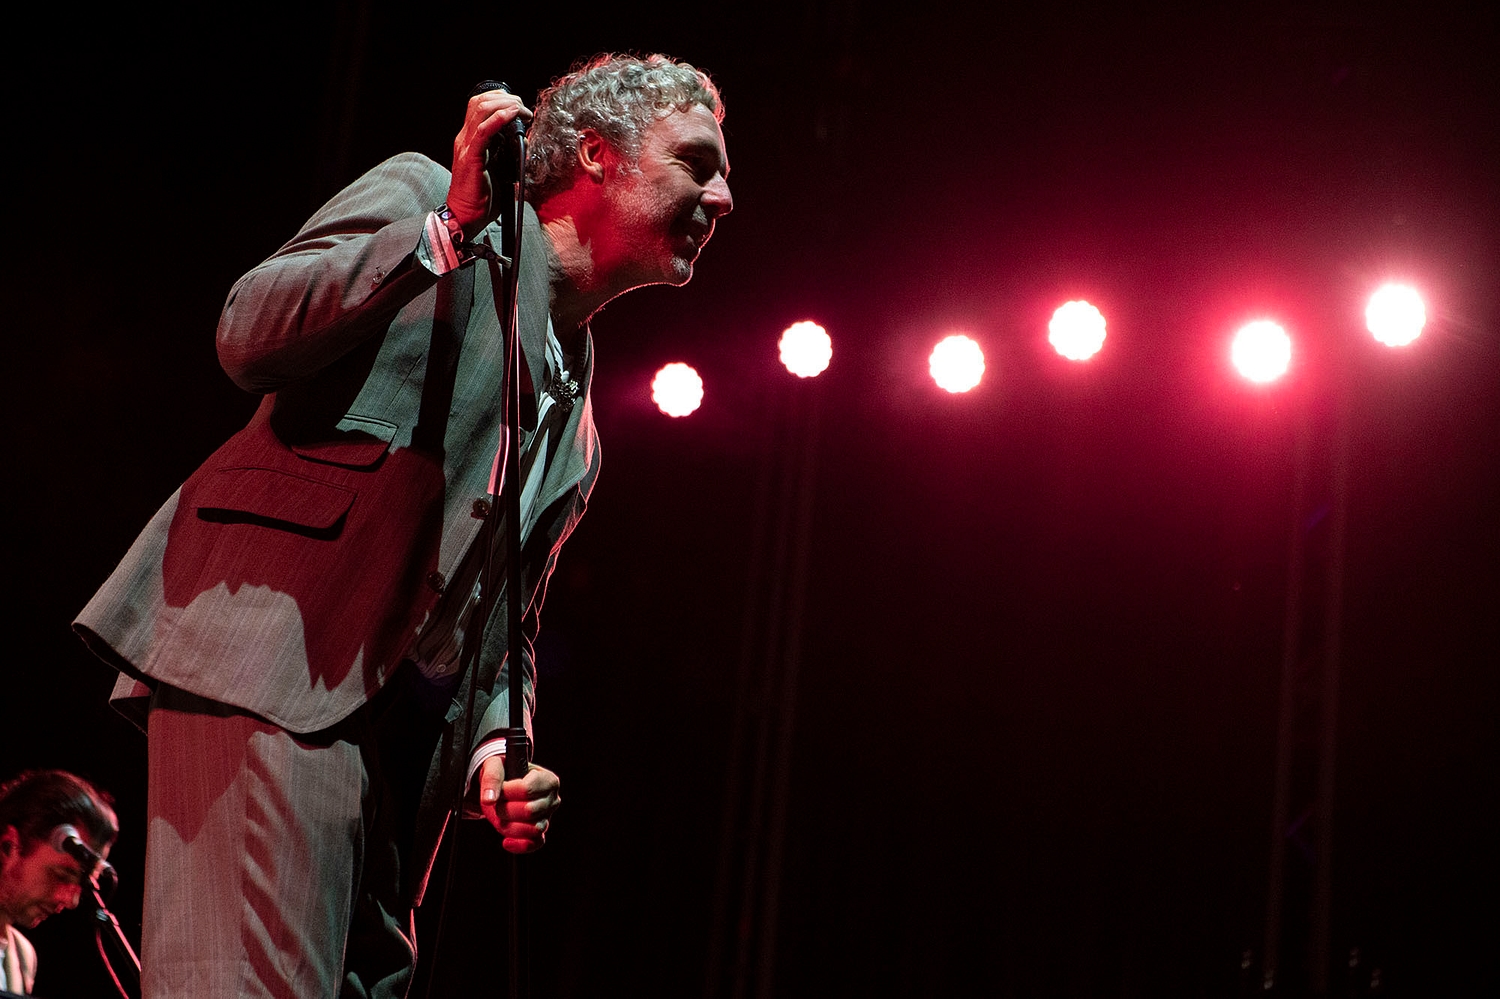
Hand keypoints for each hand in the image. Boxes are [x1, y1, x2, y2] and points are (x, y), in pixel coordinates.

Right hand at [448, 86, 532, 236]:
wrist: (465, 216)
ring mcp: (466, 146)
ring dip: (506, 106)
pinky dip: (499, 119)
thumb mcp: (497, 169)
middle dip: (506, 99)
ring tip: (522, 112)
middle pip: (481, 102)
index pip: (480, 105)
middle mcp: (465, 138)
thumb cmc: (481, 197)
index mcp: (469, 139)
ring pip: (481, 110)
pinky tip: (512, 115)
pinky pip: (483, 132)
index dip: (500, 99)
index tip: (520, 108)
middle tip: (524, 109)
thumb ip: (506, 153)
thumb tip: (524, 142)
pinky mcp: (470, 158)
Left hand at [478, 757, 559, 853]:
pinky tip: (506, 841)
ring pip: (532, 829)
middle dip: (506, 809)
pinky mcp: (540, 833)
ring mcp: (547, 818)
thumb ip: (491, 778)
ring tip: (501, 816)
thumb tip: (489, 799)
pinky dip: (519, 845)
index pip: (527, 789)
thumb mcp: (494, 766)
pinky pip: (534, 844)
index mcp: (548, 779)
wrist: (503, 785)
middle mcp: (552, 799)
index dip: (507, 791)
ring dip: (509, 825)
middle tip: (498, 802)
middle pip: (529, 811)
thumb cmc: (503, 773)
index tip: (499, 788)